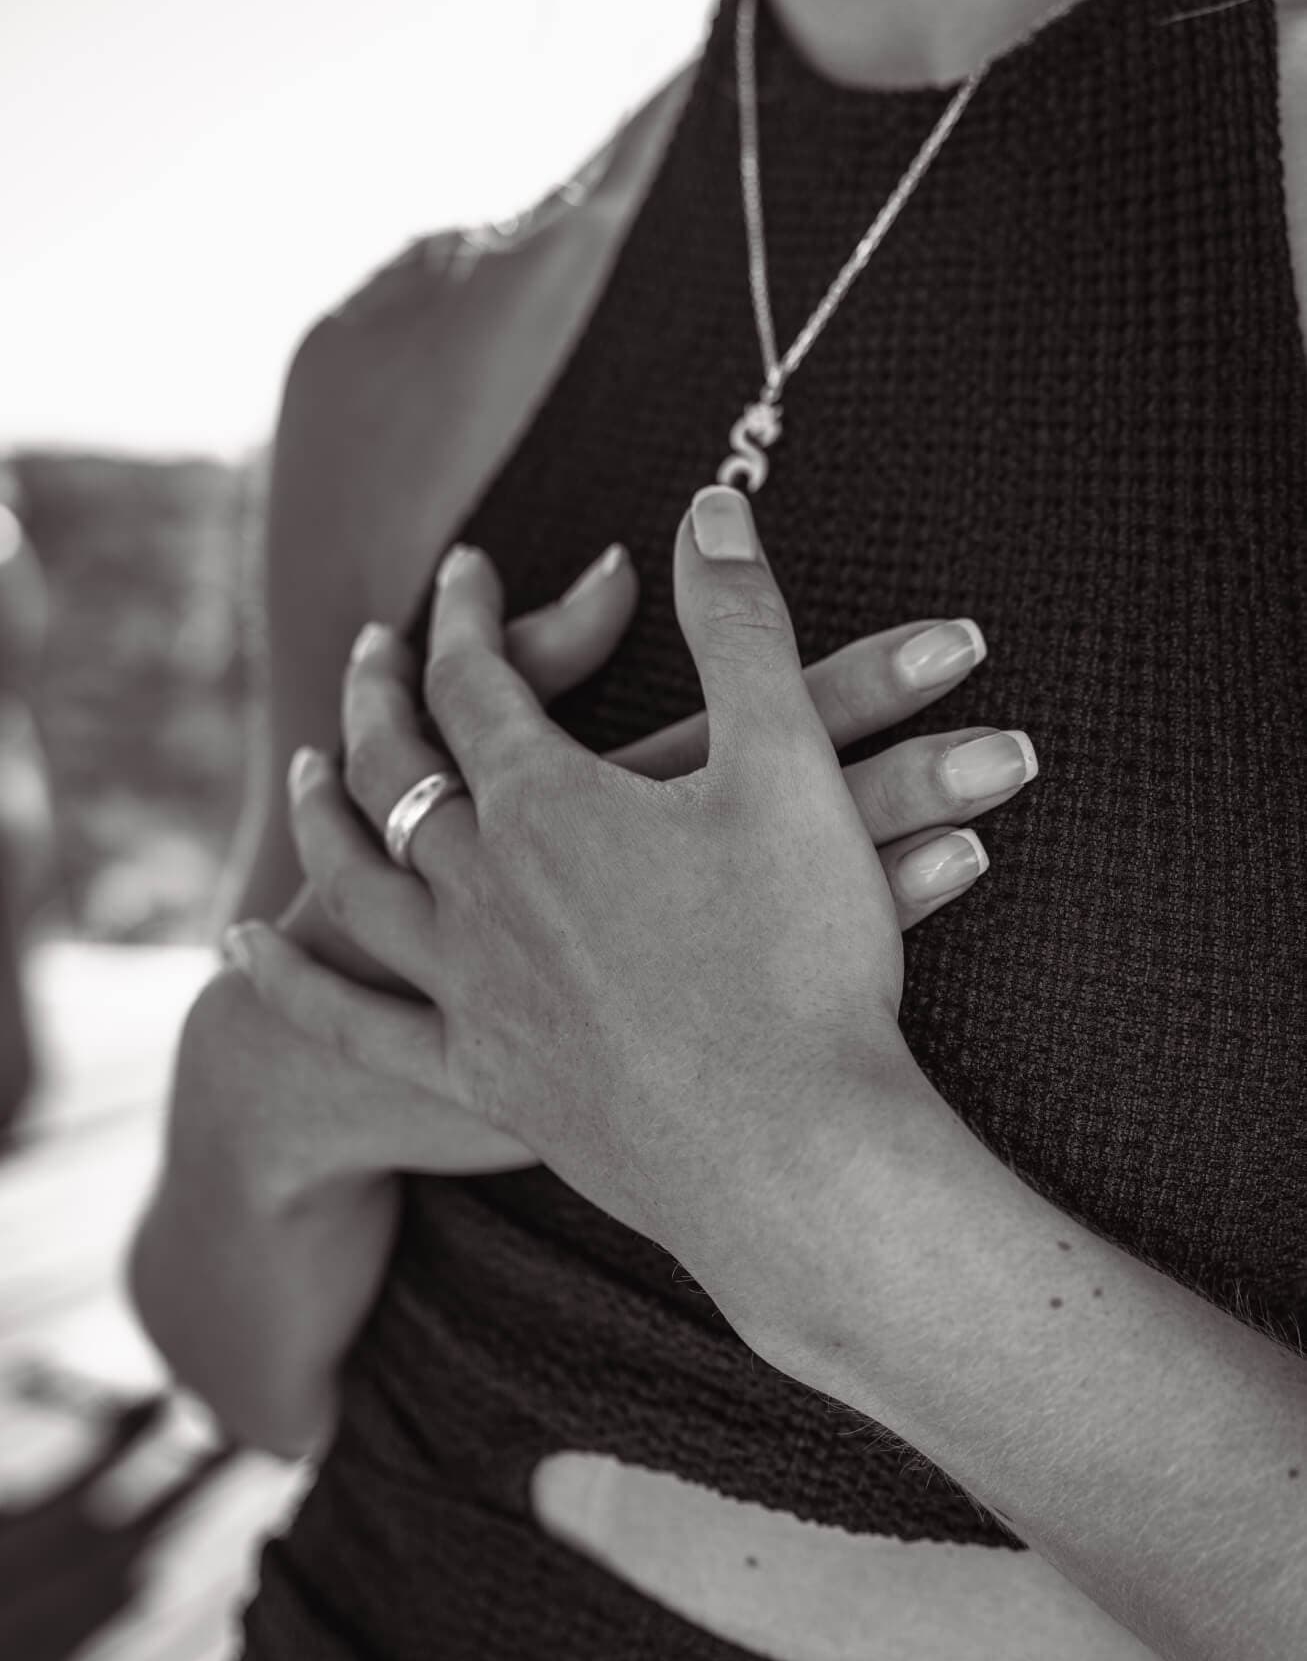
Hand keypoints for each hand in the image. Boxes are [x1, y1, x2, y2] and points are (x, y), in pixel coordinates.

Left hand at [228, 488, 1037, 1261]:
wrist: (794, 1157)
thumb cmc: (804, 959)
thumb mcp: (789, 764)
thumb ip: (742, 624)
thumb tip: (707, 503)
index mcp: (548, 804)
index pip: (477, 681)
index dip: (470, 615)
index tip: (466, 568)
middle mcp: (483, 888)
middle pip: (399, 770)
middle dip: (385, 693)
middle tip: (376, 645)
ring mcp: (469, 989)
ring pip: (360, 879)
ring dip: (326, 811)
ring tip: (308, 769)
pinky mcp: (479, 1080)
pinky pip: (353, 1020)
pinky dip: (289, 980)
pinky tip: (243, 953)